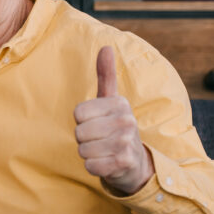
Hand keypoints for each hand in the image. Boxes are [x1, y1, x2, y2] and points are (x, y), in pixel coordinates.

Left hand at [73, 46, 153, 195]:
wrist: (136, 162)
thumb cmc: (116, 128)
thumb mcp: (112, 101)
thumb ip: (106, 75)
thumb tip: (105, 46)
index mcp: (120, 103)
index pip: (78, 114)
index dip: (82, 122)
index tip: (97, 123)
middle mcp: (126, 121)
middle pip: (79, 132)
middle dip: (85, 140)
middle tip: (101, 140)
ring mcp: (127, 142)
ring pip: (83, 150)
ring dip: (89, 154)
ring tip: (104, 151)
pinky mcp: (123, 163)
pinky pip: (90, 166)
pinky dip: (94, 167)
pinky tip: (107, 163)